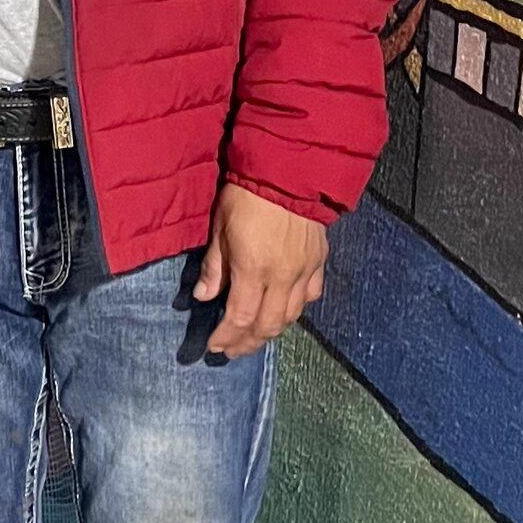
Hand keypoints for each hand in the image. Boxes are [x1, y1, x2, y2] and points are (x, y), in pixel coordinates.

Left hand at [195, 183, 326, 358]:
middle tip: (233, 350)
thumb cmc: (246, 196)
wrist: (288, 171)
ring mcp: (305, 270)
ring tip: (255, 337)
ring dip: (272, 331)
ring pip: (291, 315)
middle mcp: (283, 277)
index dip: (227, 337)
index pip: (240, 318)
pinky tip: (285, 310)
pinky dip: (296, 308)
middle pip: (268, 325)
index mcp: (254, 269)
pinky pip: (311, 295)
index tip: (215, 347)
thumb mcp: (220, 229)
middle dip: (248, 343)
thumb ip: (215, 268)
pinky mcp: (319, 260)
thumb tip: (203, 297)